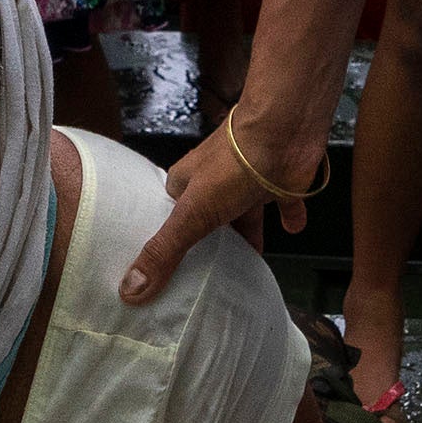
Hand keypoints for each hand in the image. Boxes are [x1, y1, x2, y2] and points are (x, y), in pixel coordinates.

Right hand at [120, 110, 323, 299]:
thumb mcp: (193, 213)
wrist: (284, 131)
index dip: (166, 241)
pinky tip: (292, 230)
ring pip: (244, 218)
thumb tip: (129, 292)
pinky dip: (289, 217)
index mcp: (186, 184)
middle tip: (204, 284)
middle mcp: (215, 183)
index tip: (163, 274)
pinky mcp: (280, 185)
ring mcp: (249, 183)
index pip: (168, 216)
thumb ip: (165, 252)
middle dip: (208, 247)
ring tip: (243, 275)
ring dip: (246, 241)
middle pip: (207, 222)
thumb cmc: (233, 167)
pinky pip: (285, 205)